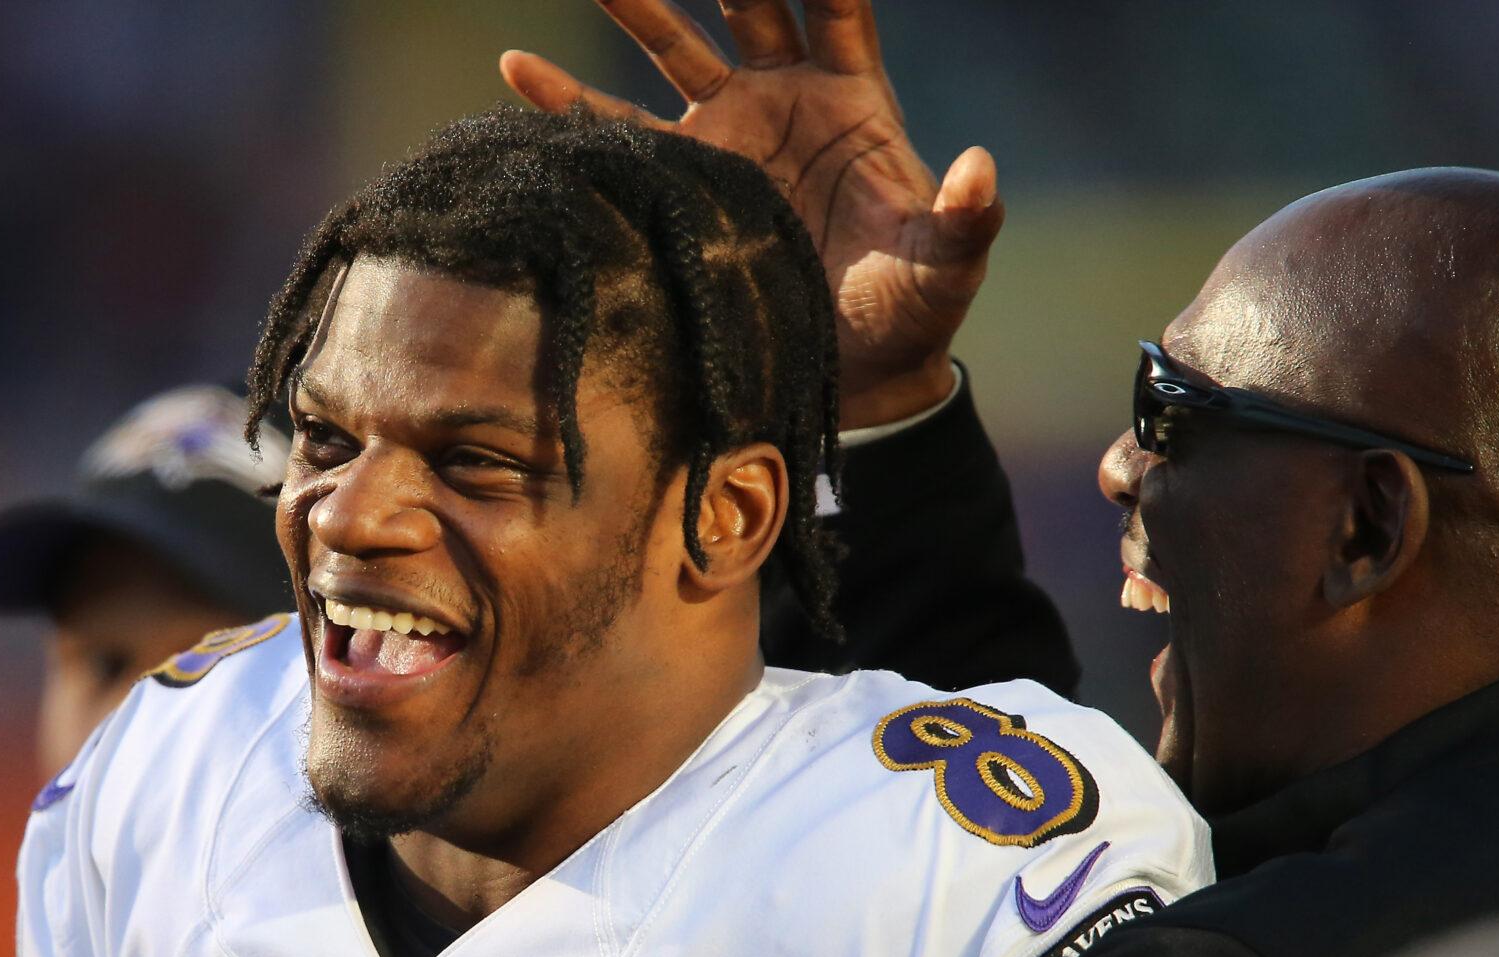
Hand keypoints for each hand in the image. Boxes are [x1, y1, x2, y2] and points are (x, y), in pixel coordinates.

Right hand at [502, 0, 1001, 427]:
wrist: (850, 377)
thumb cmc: (909, 312)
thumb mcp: (945, 267)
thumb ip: (965, 219)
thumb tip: (979, 171)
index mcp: (852, 96)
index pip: (838, 8)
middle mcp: (785, 98)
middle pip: (748, 4)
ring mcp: (728, 133)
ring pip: (674, 49)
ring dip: (638, 7)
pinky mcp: (682, 181)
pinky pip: (617, 130)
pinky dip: (569, 100)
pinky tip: (519, 70)